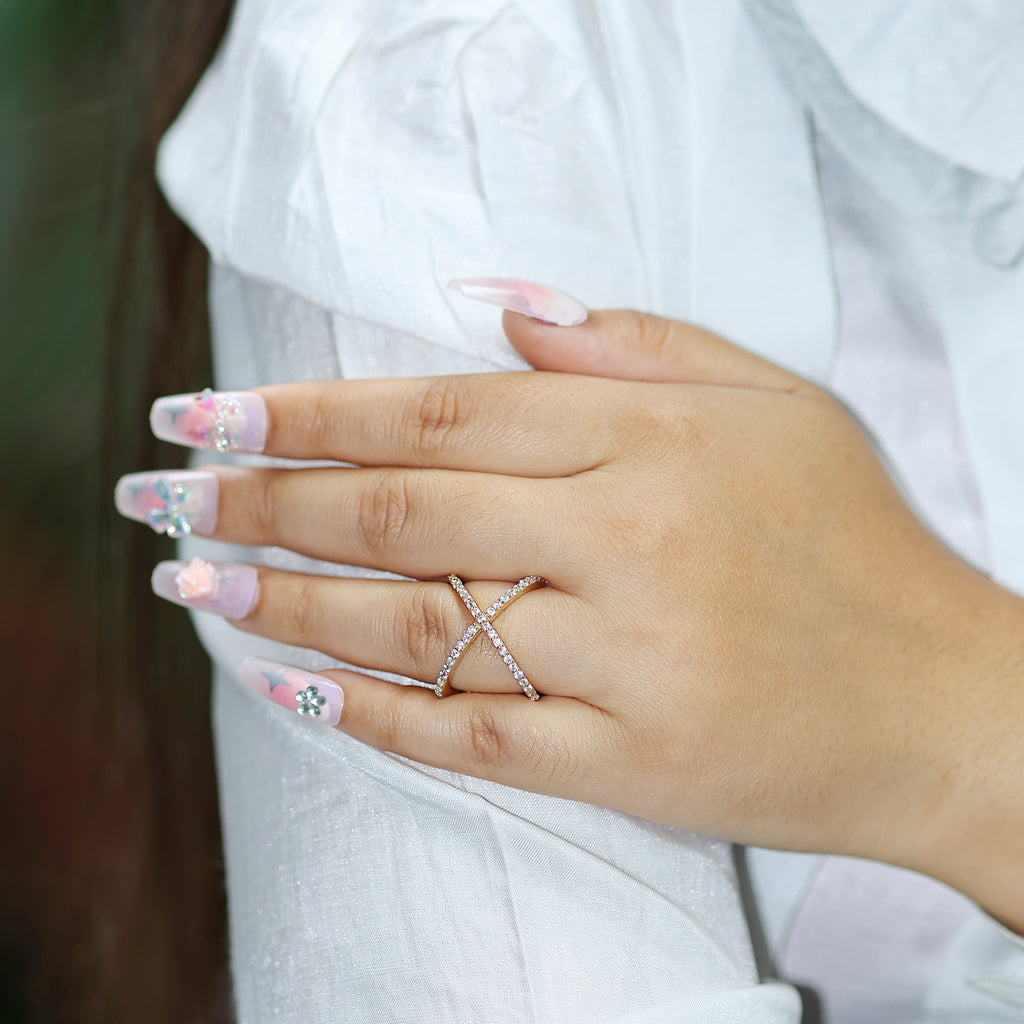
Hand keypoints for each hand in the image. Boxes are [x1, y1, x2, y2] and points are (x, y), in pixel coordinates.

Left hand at [119, 303, 1023, 929]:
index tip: (209, 412)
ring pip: (418, 628)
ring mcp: (622, 662)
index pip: (436, 411)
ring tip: (199, 589)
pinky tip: (298, 697)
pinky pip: (474, 743)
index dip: (306, 410)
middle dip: (265, 500)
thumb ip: (630, 344)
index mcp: (648, 442)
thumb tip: (496, 311)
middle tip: (167, 499)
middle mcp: (623, 544)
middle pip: (401, 512)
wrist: (941, 699)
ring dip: (291, 606)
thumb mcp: (769, 402)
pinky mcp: (627, 763)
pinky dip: (376, 722)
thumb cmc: (855, 540)